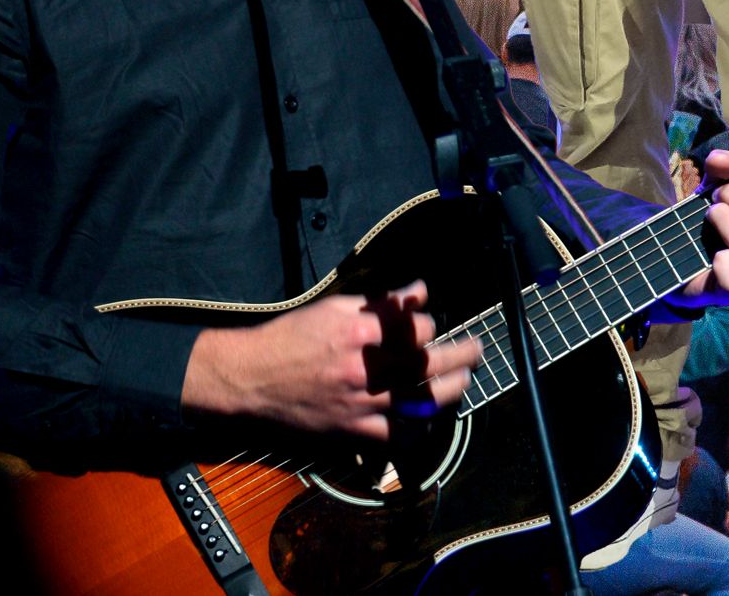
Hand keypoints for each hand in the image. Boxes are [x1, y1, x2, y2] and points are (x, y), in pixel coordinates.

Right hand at [184, 284, 480, 439]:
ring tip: (465, 379)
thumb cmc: (291, 337)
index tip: (427, 323)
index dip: (427, 324)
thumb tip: (420, 291)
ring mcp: (357, 403)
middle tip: (478, 349)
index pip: (415, 328)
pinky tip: (429, 419)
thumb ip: (381, 301)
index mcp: (358, 334)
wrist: (250, 377)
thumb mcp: (335, 307)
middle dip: (460, 355)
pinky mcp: (348, 430)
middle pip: (426, 364)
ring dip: (449, 389)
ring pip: (417, 401)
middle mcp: (361, 370)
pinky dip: (415, 429)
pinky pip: (392, 436)